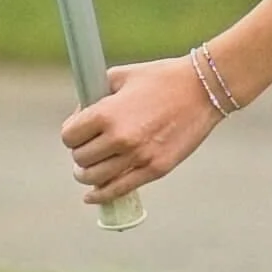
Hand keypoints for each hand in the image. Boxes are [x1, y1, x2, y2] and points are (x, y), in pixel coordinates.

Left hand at [60, 58, 223, 204]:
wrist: (202, 89)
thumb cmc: (161, 78)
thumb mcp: (121, 76)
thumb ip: (94, 96)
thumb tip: (79, 117)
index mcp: (107, 113)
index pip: (69, 136)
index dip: (70, 135)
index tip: (75, 134)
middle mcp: (120, 138)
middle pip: (81, 159)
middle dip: (79, 154)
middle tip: (85, 149)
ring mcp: (139, 156)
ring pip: (95, 178)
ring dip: (86, 175)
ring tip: (87, 171)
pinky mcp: (156, 168)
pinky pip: (119, 189)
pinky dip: (101, 195)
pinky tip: (92, 196)